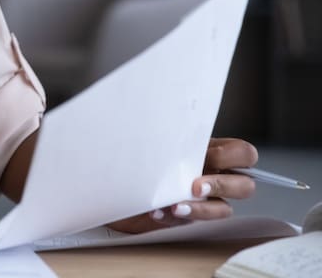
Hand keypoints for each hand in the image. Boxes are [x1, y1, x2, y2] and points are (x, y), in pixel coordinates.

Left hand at [107, 137, 258, 233]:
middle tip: (197, 185)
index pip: (244, 154)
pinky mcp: (185, 216)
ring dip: (202, 208)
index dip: (236, 156)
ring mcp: (202, 199)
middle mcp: (212, 176)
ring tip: (177, 205)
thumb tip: (173, 134)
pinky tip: (157, 211)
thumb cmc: (136, 154)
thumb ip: (173, 141)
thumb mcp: (156, 141)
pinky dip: (175, 217)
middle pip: (245, 186)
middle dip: (223, 186)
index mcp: (210, 152)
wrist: (110, 179)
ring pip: (224, 210)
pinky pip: (191, 222)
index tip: (209, 156)